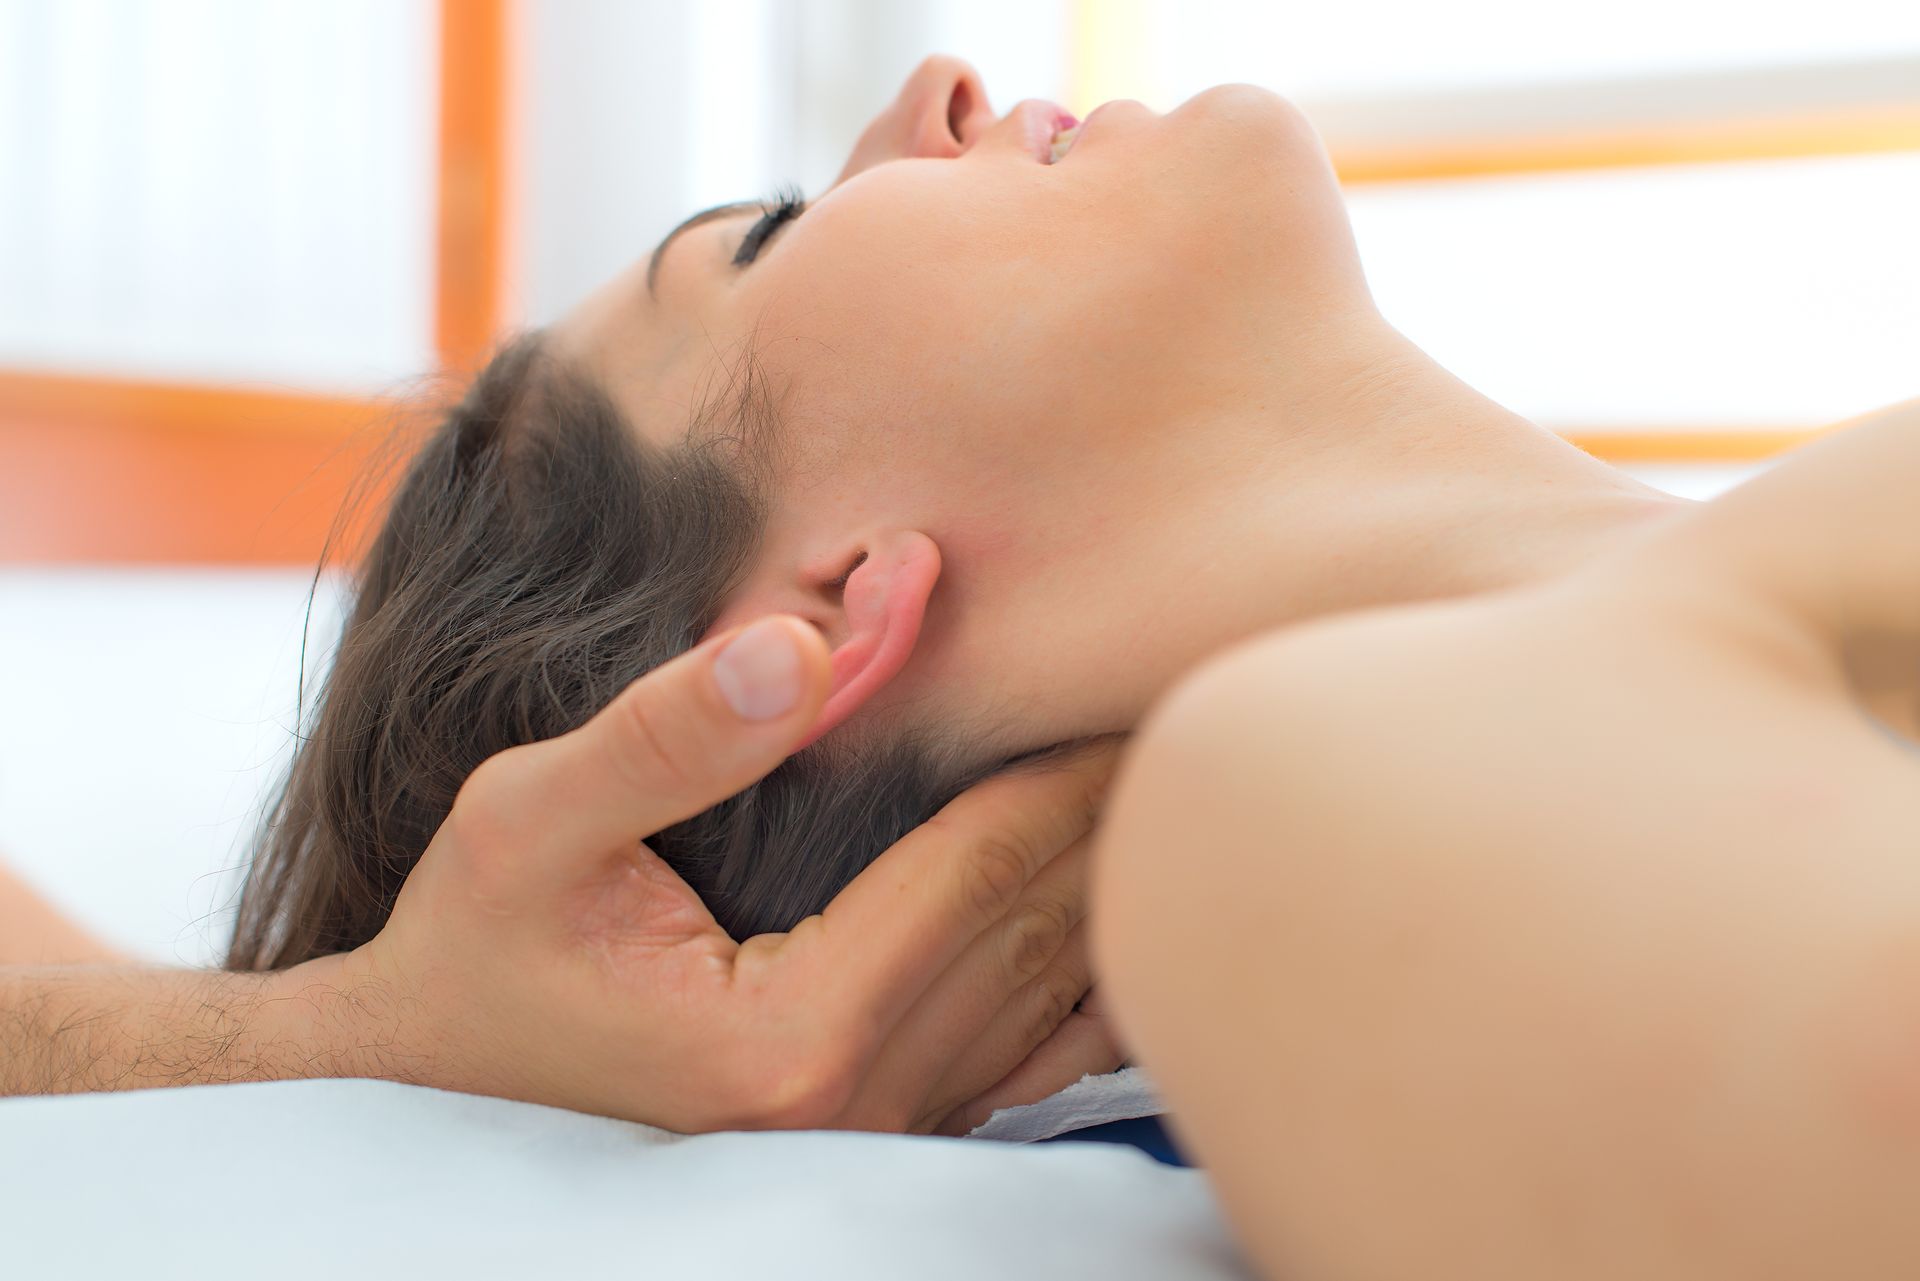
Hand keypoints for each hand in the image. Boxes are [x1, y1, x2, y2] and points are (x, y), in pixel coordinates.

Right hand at [284, 616, 1120, 1131]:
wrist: (431, 1083)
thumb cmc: (475, 950)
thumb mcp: (527, 825)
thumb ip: (663, 736)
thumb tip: (803, 645)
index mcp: (794, 1036)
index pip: (984, 868)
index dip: (1070, 764)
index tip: (1146, 674)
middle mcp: (862, 1103)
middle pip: (1041, 926)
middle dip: (1118, 811)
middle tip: (1203, 698)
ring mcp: (883, 1133)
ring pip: (1057, 995)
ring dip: (1118, 885)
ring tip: (1188, 784)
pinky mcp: (883, 1135)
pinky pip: (1033, 1056)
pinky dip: (1092, 974)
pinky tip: (1135, 912)